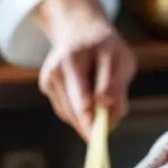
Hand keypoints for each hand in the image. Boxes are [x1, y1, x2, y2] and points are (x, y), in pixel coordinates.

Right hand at [35, 0, 136, 139]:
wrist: (79, 28)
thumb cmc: (105, 45)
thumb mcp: (121, 59)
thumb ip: (116, 87)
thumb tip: (109, 114)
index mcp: (74, 58)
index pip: (82, 98)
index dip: (91, 122)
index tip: (98, 139)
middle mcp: (56, 69)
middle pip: (73, 110)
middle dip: (91, 124)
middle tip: (106, 131)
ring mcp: (49, 78)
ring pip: (69, 114)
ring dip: (87, 120)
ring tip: (104, 109)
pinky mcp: (46, 86)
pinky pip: (66, 110)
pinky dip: (79, 114)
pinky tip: (89, 103)